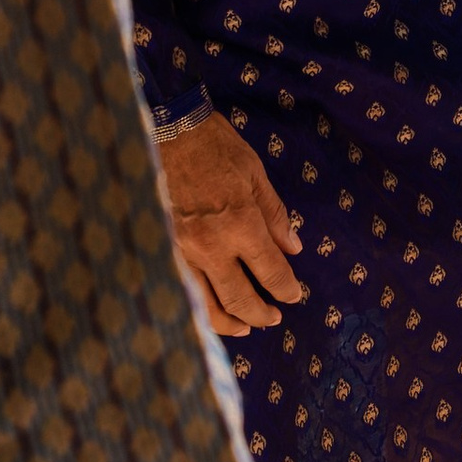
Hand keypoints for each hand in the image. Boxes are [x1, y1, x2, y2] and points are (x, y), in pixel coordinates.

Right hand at [158, 109, 304, 333]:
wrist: (171, 134)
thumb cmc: (218, 149)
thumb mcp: (257, 176)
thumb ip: (276, 217)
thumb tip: (293, 248)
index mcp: (241, 224)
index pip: (270, 271)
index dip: (286, 288)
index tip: (294, 295)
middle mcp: (212, 246)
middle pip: (239, 298)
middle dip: (260, 314)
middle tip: (274, 318)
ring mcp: (185, 251)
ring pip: (206, 303)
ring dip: (229, 321)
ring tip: (245, 327)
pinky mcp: (166, 249)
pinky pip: (185, 289)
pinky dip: (200, 307)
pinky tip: (210, 312)